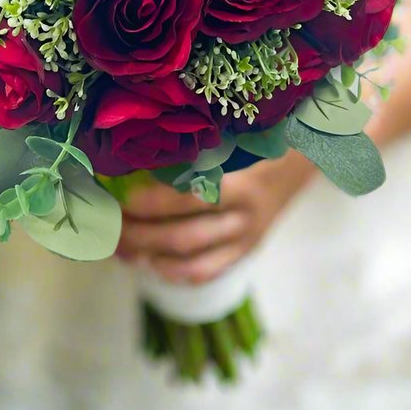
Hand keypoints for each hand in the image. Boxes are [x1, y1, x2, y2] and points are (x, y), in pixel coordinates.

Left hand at [116, 152, 315, 284]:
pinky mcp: (246, 251)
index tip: (116, 197)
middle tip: (106, 226)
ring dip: (149, 255)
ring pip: (190, 259)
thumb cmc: (260, 138)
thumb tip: (137, 154)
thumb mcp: (234, 136)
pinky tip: (150, 262)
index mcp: (240, 181)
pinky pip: (206, 272)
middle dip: (138, 235)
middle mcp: (243, 215)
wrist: (304, 159)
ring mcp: (245, 238)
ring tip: (119, 247)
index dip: (148, 203)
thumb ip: (196, 149)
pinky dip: (174, 272)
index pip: (186, 199)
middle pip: (181, 236)